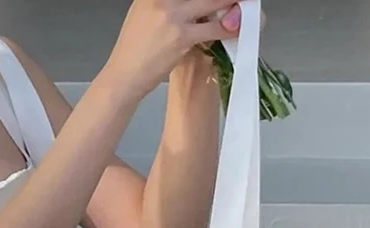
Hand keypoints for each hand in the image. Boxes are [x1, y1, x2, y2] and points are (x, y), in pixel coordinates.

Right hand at [107, 0, 252, 100]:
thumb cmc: (133, 52)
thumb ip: (168, 4)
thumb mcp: (144, 16)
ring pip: (215, 2)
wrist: (123, 77)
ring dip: (234, 3)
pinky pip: (215, 29)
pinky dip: (231, 28)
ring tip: (246, 6)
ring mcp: (172, 16)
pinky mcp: (181, 36)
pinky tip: (238, 27)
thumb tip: (194, 4)